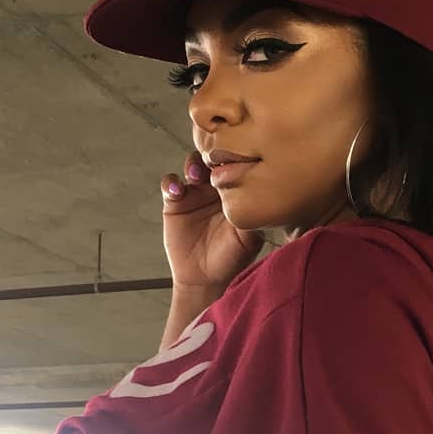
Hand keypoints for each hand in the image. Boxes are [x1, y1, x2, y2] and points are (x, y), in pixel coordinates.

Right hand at [161, 152, 265, 293]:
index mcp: (237, 192)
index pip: (236, 165)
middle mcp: (216, 189)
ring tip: (194, 174)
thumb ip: (253, 215)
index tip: (235, 159)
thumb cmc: (231, 259)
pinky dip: (170, 183)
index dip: (235, 157)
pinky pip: (170, 184)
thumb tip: (263, 194)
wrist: (205, 279)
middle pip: (214, 158)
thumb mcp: (249, 238)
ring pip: (193, 164)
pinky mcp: (175, 202)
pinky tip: (176, 191)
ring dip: (193, 164)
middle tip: (214, 162)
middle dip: (213, 155)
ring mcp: (195, 193)